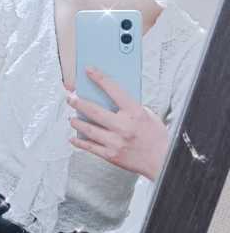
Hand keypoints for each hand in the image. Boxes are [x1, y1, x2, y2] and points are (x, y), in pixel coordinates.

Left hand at [67, 66, 168, 180]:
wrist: (163, 161)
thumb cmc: (156, 137)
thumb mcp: (148, 115)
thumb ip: (130, 107)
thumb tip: (110, 98)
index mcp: (135, 113)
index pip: (114, 90)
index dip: (99, 78)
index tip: (89, 71)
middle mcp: (123, 126)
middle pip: (94, 111)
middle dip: (78, 103)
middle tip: (71, 98)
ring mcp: (115, 142)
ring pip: (88, 129)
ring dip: (76, 122)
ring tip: (72, 118)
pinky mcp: (111, 155)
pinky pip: (90, 147)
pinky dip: (80, 142)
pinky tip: (73, 138)